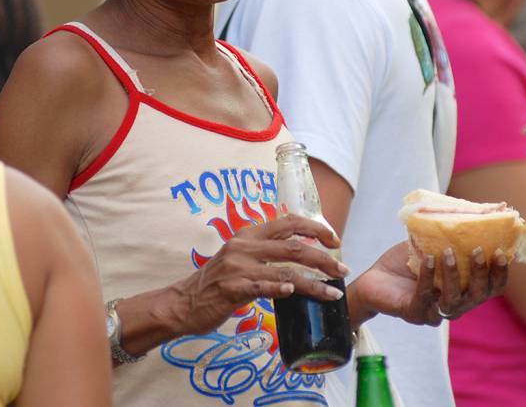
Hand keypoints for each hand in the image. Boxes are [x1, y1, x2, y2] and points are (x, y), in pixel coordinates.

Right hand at [169, 214, 349, 335]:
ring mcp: (238, 266)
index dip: (315, 228)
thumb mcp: (241, 257)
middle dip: (323, 258)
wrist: (183, 303)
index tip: (335, 240)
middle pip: (294, 246)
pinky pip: (263, 286)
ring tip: (333, 292)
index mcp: (249, 233)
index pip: (288, 222)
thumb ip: (267, 251)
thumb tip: (302, 251)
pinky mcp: (232, 288)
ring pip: (285, 270)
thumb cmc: (218, 282)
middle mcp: (244, 245)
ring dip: (314, 282)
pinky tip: (294, 291)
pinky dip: (281, 287)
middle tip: (342, 270)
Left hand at [348, 241, 508, 327]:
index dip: (500, 273)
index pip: (493, 288)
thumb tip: (501, 206)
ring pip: (453, 302)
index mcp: (466, 289)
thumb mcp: (439, 239)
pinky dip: (428, 277)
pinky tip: (427, 259)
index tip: (499, 251)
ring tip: (447, 252)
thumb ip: (464, 226)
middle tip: (476, 251)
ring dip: (453, 277)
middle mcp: (456, 304)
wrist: (375, 277)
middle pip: (479, 297)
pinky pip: (425, 298)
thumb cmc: (411, 259)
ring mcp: (435, 312)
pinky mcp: (414, 313)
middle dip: (481, 275)